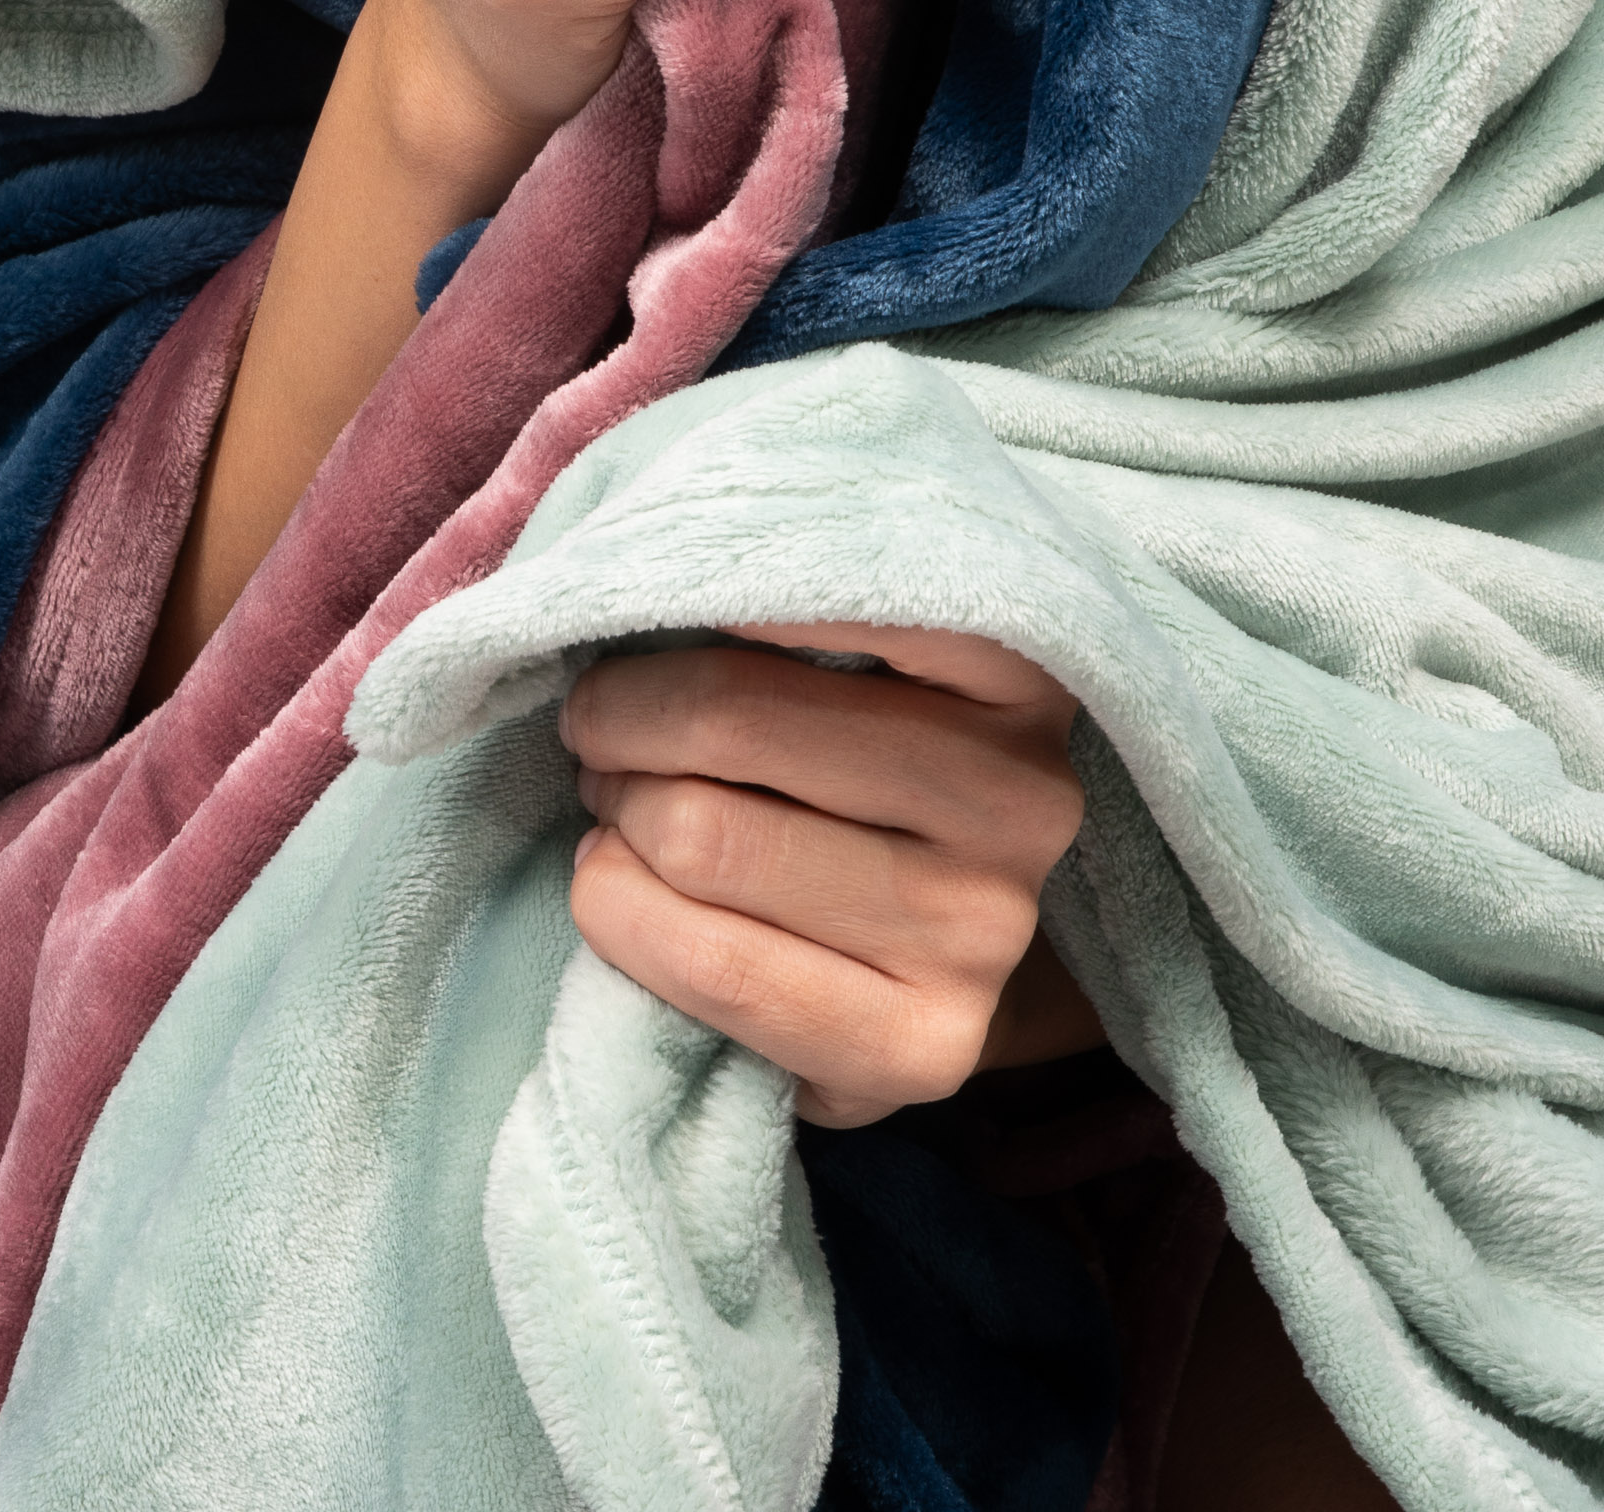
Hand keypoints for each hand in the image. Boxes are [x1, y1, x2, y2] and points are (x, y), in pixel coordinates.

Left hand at [561, 631, 1093, 1126]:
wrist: (912, 969)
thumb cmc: (837, 773)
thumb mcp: (841, 663)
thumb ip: (772, 609)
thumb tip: (631, 575)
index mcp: (1018, 667)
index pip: (841, 586)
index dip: (703, 587)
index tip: (641, 597)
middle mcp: (1023, 796)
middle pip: (731, 719)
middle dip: (619, 719)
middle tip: (599, 727)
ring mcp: (985, 930)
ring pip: (703, 837)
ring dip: (613, 818)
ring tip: (619, 811)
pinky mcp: (922, 1048)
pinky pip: (707, 961)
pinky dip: (619, 911)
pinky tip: (623, 887)